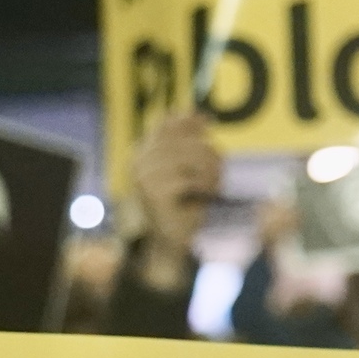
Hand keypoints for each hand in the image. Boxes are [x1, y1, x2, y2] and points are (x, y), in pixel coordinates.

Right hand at [133, 111, 223, 287]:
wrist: (171, 242)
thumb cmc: (183, 204)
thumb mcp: (185, 169)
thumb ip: (187, 142)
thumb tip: (200, 115)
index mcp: (143, 151)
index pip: (166, 124)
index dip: (188, 120)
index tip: (208, 121)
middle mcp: (139, 160)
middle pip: (185, 140)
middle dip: (209, 154)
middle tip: (219, 172)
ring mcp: (144, 177)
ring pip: (190, 157)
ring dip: (211, 172)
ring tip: (214, 186)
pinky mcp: (154, 193)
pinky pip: (190, 179)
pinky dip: (204, 187)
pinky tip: (206, 196)